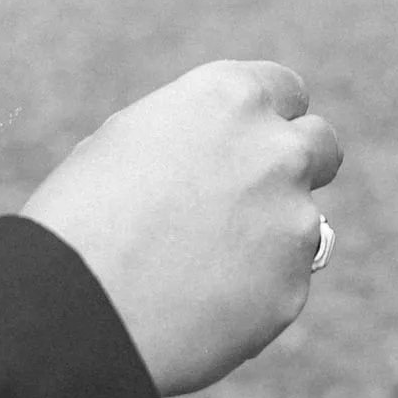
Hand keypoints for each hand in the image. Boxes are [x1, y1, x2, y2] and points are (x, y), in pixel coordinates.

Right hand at [24, 59, 340, 397]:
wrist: (75, 307)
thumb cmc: (79, 218)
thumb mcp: (128, 142)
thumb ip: (195, 136)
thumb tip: (224, 152)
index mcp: (231, 98)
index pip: (287, 90)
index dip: (267, 119)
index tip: (250, 143)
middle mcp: (277, 149)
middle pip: (322, 145)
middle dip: (296, 167)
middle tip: (254, 198)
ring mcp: (294, 220)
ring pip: (304, 222)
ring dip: (269, 237)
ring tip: (197, 269)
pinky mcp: (295, 286)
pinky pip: (285, 283)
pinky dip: (254, 293)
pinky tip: (198, 306)